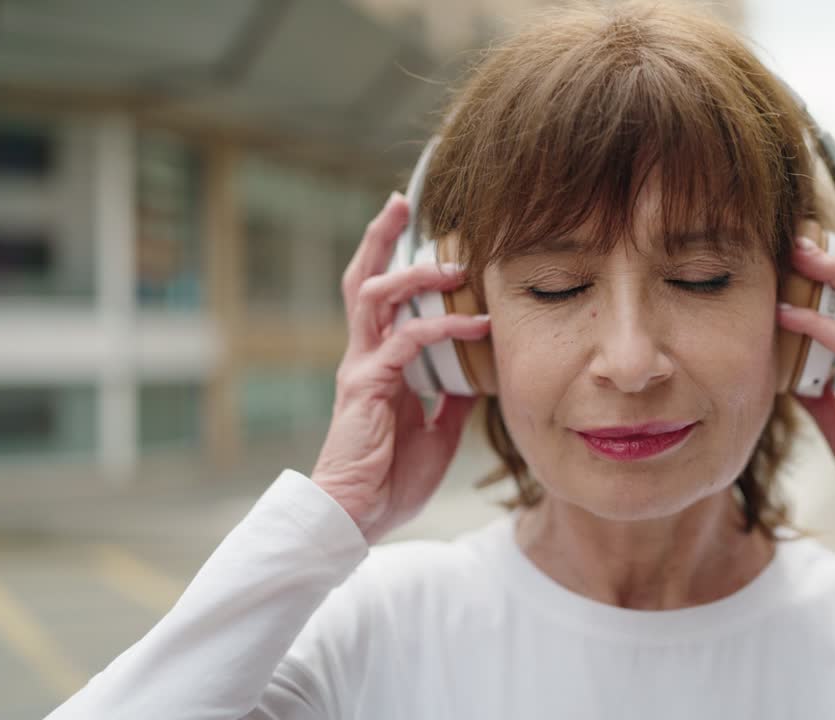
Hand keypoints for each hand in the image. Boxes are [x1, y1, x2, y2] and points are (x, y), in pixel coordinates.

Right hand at [310, 192, 490, 543]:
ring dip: (413, 272)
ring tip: (453, 263)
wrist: (358, 518)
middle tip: (402, 201)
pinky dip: (440, 328)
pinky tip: (473, 325)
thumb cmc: (390, 479)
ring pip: (374, 296)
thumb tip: (476, 372)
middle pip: (363, 280)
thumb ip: (450, 397)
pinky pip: (404, 341)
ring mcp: (361, 368)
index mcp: (378, 365)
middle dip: (380, 238)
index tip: (420, 233)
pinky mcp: (366, 386)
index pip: (383, 300)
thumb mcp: (437, 431)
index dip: (396, 262)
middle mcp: (364, 357)